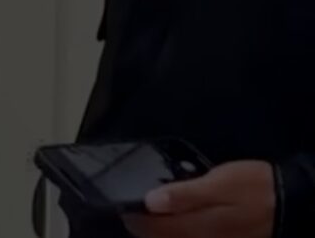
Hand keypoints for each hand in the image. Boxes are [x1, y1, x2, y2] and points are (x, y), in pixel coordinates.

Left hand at [123, 161, 275, 237]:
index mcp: (198, 227)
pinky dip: (179, 232)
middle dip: (146, 228)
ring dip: (161, 232)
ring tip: (148, 216)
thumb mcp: (220, 183)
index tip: (123, 207)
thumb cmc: (255, 188)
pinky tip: (175, 221)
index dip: (135, 219)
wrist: (293, 202)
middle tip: (132, 211)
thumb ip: (185, 194)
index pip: (154, 229)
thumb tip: (150, 201)